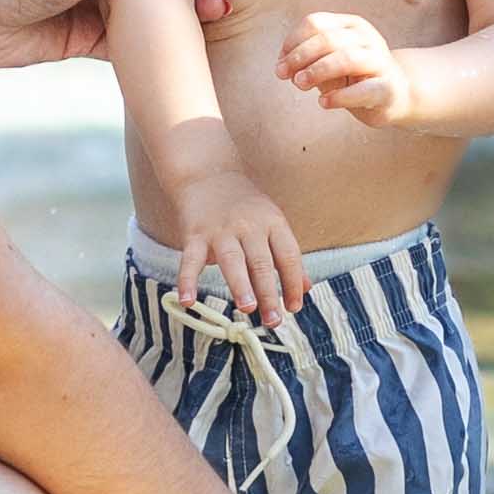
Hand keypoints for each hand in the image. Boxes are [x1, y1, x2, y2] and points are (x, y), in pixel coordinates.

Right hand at [165, 166, 307, 322]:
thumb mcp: (272, 223)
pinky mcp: (194, 235)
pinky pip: (190, 260)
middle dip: (269, 293)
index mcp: (273, 223)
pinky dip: (187, 281)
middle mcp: (248, 226)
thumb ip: (287, 256)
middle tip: (274, 320)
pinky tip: (188, 302)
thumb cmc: (245, 206)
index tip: (294, 307)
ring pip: (232, 260)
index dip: (293, 282)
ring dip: (240, 285)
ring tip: (248, 309)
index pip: (289, 256)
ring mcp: (220, 230)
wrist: (207, 174)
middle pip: (262, 262)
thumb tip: (305, 290)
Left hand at [277, 12, 413, 124]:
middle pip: (328, 39)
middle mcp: (368, 38)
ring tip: (299, 84)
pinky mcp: (388, 88)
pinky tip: (323, 102)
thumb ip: (308, 60)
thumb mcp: (329, 62)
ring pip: (346, 59)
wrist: (396, 94)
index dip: (293, 41)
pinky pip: (363, 90)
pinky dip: (339, 96)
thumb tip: (282, 66)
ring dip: (317, 71)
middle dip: (300, 56)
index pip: (316, 22)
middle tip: (283, 74)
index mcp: (351, 25)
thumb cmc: (354, 76)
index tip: (280, 62)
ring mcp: (380, 61)